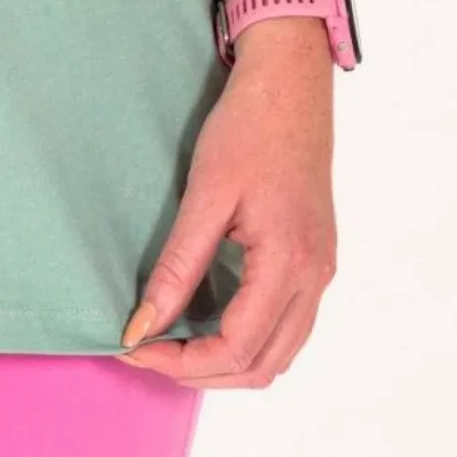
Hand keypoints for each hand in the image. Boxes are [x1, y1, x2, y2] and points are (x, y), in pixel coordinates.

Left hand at [115, 16, 337, 387]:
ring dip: (227, 361)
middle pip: (261, 366)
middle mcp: (315, 278)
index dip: (181, 362)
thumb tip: (144, 325)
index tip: (135, 349)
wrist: (291, 84)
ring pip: (279, 352)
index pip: (235, 348)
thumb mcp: (205, 194)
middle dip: (202, 372)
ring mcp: (321, 271)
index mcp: (289, 263)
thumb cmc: (249, 128)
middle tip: (147, 350)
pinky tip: (208, 317)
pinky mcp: (316, 259)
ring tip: (173, 340)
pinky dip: (248, 337)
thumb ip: (177, 267)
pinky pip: (287, 324)